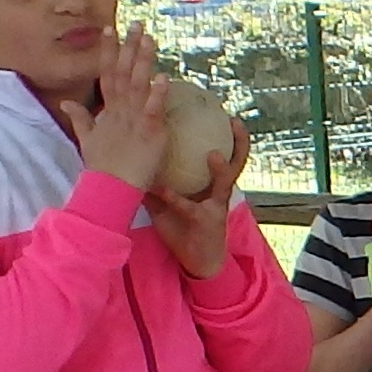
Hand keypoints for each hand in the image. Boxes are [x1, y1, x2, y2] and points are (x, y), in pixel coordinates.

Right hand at [59, 24, 167, 192]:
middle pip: (124, 72)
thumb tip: (64, 103)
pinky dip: (158, 94)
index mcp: (109, 110)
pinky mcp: (149, 133)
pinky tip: (163, 77)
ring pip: (138, 85)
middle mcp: (120, 110)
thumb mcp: (88, 139)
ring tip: (150, 40)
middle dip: (129, 47)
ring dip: (143, 61)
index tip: (109, 30)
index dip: (109, 51)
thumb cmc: (102, 168)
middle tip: (138, 24)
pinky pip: (153, 110)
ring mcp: (134, 120)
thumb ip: (80, 119)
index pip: (108, 74)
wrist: (108, 189)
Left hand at [145, 114, 247, 278]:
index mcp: (211, 183)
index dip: (225, 134)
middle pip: (236, 161)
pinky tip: (163, 191)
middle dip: (239, 142)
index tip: (220, 110)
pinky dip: (175, 199)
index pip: (222, 152)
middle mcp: (218, 191)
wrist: (195, 260)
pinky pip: (190, 207)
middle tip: (234, 120)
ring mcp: (216, 205)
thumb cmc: (183, 229)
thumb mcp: (166, 200)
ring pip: (226, 182)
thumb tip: (132, 160)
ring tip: (215, 154)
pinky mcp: (207, 222)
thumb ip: (153, 179)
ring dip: (222, 168)